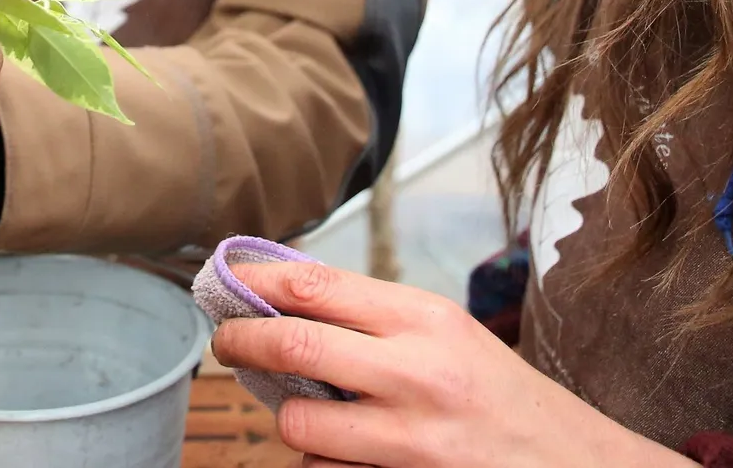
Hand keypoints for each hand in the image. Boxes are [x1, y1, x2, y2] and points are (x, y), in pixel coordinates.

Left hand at [210, 262, 687, 467]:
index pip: (314, 286)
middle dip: (240, 343)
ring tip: (301, 413)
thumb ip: (376, 318)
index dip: (255, 284)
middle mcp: (417, 372)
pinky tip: (344, 456)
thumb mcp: (449, 334)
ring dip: (286, 421)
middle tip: (226, 341)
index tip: (226, 284)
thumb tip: (286, 299)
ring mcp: (413, 439)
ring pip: (300, 426)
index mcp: (425, 319)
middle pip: (292, 347)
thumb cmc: (506, 399)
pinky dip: (321, 466)